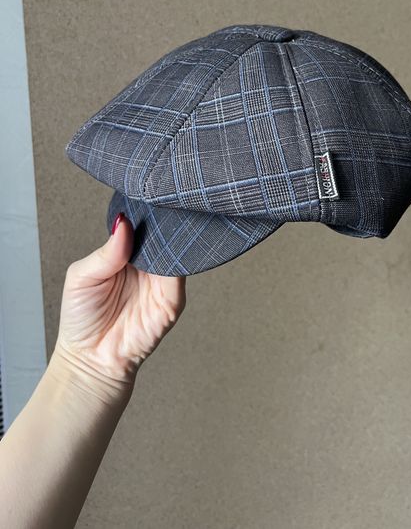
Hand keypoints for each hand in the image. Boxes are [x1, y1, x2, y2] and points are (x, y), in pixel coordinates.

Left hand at [54, 212, 186, 395]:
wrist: (90, 360)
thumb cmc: (82, 319)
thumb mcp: (82, 276)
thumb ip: (106, 251)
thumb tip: (124, 223)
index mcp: (126, 255)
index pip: (142, 227)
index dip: (144, 214)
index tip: (145, 197)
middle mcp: (147, 266)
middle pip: (162, 236)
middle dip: (161, 223)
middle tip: (158, 206)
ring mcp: (161, 283)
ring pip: (175, 252)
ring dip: (171, 239)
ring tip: (163, 227)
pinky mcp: (172, 301)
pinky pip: (180, 276)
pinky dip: (178, 262)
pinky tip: (169, 252)